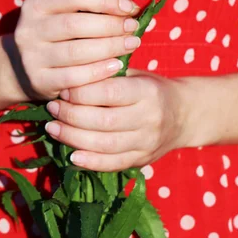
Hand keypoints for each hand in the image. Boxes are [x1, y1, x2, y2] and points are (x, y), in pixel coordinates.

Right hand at [10, 0, 140, 101]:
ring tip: (131, 44)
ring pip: (77, 51)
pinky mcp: (40, 81)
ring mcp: (32, 57)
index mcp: (36, 5)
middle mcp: (29, 29)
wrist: (22, 69)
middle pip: (75, 24)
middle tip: (132, 28)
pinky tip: (117, 66)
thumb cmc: (55, 36)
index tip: (129, 7)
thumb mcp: (61, 15)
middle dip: (111, 25)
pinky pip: (75, 77)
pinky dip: (100, 71)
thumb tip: (129, 6)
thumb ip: (88, 8)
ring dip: (110, 47)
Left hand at [45, 70, 199, 171]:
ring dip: (73, 138)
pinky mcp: (142, 159)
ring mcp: (147, 143)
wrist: (185, 115)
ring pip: (105, 145)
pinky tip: (71, 155)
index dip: (82, 92)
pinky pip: (113, 164)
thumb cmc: (152, 88)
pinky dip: (90, 162)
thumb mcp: (137, 74)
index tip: (63, 89)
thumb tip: (71, 73)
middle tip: (52, 107)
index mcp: (147, 92)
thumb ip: (109, 75)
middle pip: (104, 121)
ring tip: (53, 128)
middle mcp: (149, 119)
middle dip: (72, 115)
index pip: (110, 93)